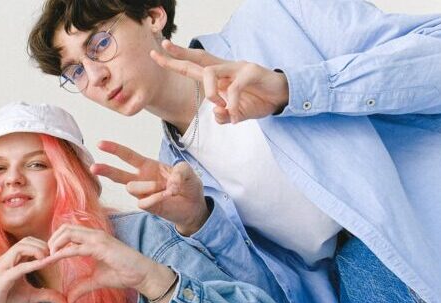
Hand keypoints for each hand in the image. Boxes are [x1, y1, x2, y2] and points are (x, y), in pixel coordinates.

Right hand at [0, 237, 65, 302]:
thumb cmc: (7, 302)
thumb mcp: (32, 296)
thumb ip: (47, 294)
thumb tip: (65, 300)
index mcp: (12, 260)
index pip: (28, 243)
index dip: (44, 245)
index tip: (57, 254)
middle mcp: (6, 260)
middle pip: (25, 241)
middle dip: (42, 245)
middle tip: (55, 255)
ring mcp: (2, 268)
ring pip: (20, 248)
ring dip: (37, 251)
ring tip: (49, 259)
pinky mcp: (2, 279)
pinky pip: (18, 267)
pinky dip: (32, 265)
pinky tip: (43, 265)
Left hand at [48, 224, 171, 302]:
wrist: (142, 274)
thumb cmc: (123, 273)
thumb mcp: (97, 281)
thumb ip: (82, 287)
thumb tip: (69, 300)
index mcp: (93, 238)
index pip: (69, 232)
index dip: (55, 241)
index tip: (44, 256)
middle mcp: (94, 234)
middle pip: (65, 227)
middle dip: (51, 239)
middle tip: (43, 255)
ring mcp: (98, 238)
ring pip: (68, 232)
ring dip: (54, 243)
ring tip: (46, 257)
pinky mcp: (100, 247)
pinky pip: (76, 247)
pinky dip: (62, 252)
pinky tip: (54, 260)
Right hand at [92, 140, 208, 234]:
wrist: (194, 206)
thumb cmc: (187, 185)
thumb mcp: (188, 171)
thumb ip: (181, 170)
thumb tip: (171, 181)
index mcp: (147, 166)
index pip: (127, 156)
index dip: (114, 149)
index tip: (100, 144)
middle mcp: (141, 179)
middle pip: (118, 174)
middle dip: (106, 169)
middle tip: (93, 167)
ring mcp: (142, 194)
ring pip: (131, 187)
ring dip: (148, 185)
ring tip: (166, 188)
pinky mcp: (146, 206)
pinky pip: (142, 201)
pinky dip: (155, 198)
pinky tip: (166, 196)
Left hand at [152, 40, 289, 123]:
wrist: (283, 97)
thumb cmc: (258, 101)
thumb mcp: (237, 114)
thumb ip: (225, 116)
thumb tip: (216, 112)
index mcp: (220, 77)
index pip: (194, 66)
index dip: (177, 60)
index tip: (157, 54)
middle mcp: (226, 69)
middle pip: (198, 59)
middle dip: (178, 54)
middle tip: (162, 47)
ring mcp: (238, 68)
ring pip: (210, 72)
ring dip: (209, 92)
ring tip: (219, 105)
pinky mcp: (251, 72)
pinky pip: (233, 89)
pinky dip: (232, 105)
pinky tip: (237, 117)